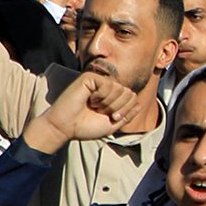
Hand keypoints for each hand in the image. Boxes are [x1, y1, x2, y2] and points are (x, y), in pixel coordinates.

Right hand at [24, 69, 139, 151]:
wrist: (65, 127)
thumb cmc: (85, 127)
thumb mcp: (111, 125)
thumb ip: (127, 116)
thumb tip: (140, 104)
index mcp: (112, 97)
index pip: (133, 97)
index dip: (126, 111)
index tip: (111, 118)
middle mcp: (106, 87)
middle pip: (128, 92)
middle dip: (118, 108)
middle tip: (101, 112)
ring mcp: (98, 81)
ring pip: (119, 88)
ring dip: (108, 103)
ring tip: (93, 106)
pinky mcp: (89, 77)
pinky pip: (107, 84)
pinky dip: (101, 96)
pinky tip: (89, 99)